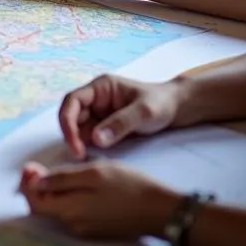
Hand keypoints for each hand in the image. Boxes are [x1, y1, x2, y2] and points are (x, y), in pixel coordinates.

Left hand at [19, 160, 179, 239]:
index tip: (30, 166)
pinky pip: (71, 214)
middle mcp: (74, 225)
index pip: (34, 202)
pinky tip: (73, 184)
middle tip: (38, 167)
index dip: (27, 184)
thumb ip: (61, 179)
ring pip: (57, 210)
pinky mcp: (96, 229)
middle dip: (35, 187)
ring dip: (50, 192)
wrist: (160, 210)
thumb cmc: (128, 186)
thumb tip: (34, 183)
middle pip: (43, 208)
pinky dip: (65, 199)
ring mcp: (86, 230)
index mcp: (70, 211)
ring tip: (56, 172)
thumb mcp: (93, 173)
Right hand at [58, 73, 182, 158]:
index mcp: (100, 87)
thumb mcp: (144, 112)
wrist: (177, 109)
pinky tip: (94, 156)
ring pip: (79, 128)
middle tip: (79, 155)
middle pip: (72, 115)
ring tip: (86, 158)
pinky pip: (90, 137)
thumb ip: (120, 124)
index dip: (67, 120)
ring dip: (78, 142)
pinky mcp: (104, 127)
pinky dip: (88, 146)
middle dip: (72, 134)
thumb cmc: (161, 103)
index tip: (74, 142)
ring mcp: (99, 113)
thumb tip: (95, 139)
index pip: (72, 100)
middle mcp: (95, 99)